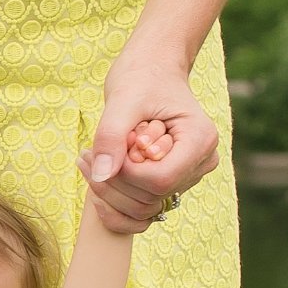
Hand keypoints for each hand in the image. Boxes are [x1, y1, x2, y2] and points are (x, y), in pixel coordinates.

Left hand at [81, 51, 218, 233]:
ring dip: (107, 191)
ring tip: (89, 158)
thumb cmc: (142, 79)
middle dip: (112, 180)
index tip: (109, 146)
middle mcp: (200, 163)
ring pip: (143, 210)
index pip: (160, 180)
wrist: (151, 73)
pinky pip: (141, 214)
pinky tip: (97, 179)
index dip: (126, 172)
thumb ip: (111, 136)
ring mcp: (187, 177)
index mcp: (200, 140)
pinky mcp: (169, 185)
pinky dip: (113, 204)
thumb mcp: (123, 100)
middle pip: (150, 198)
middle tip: (86, 153)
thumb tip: (101, 175)